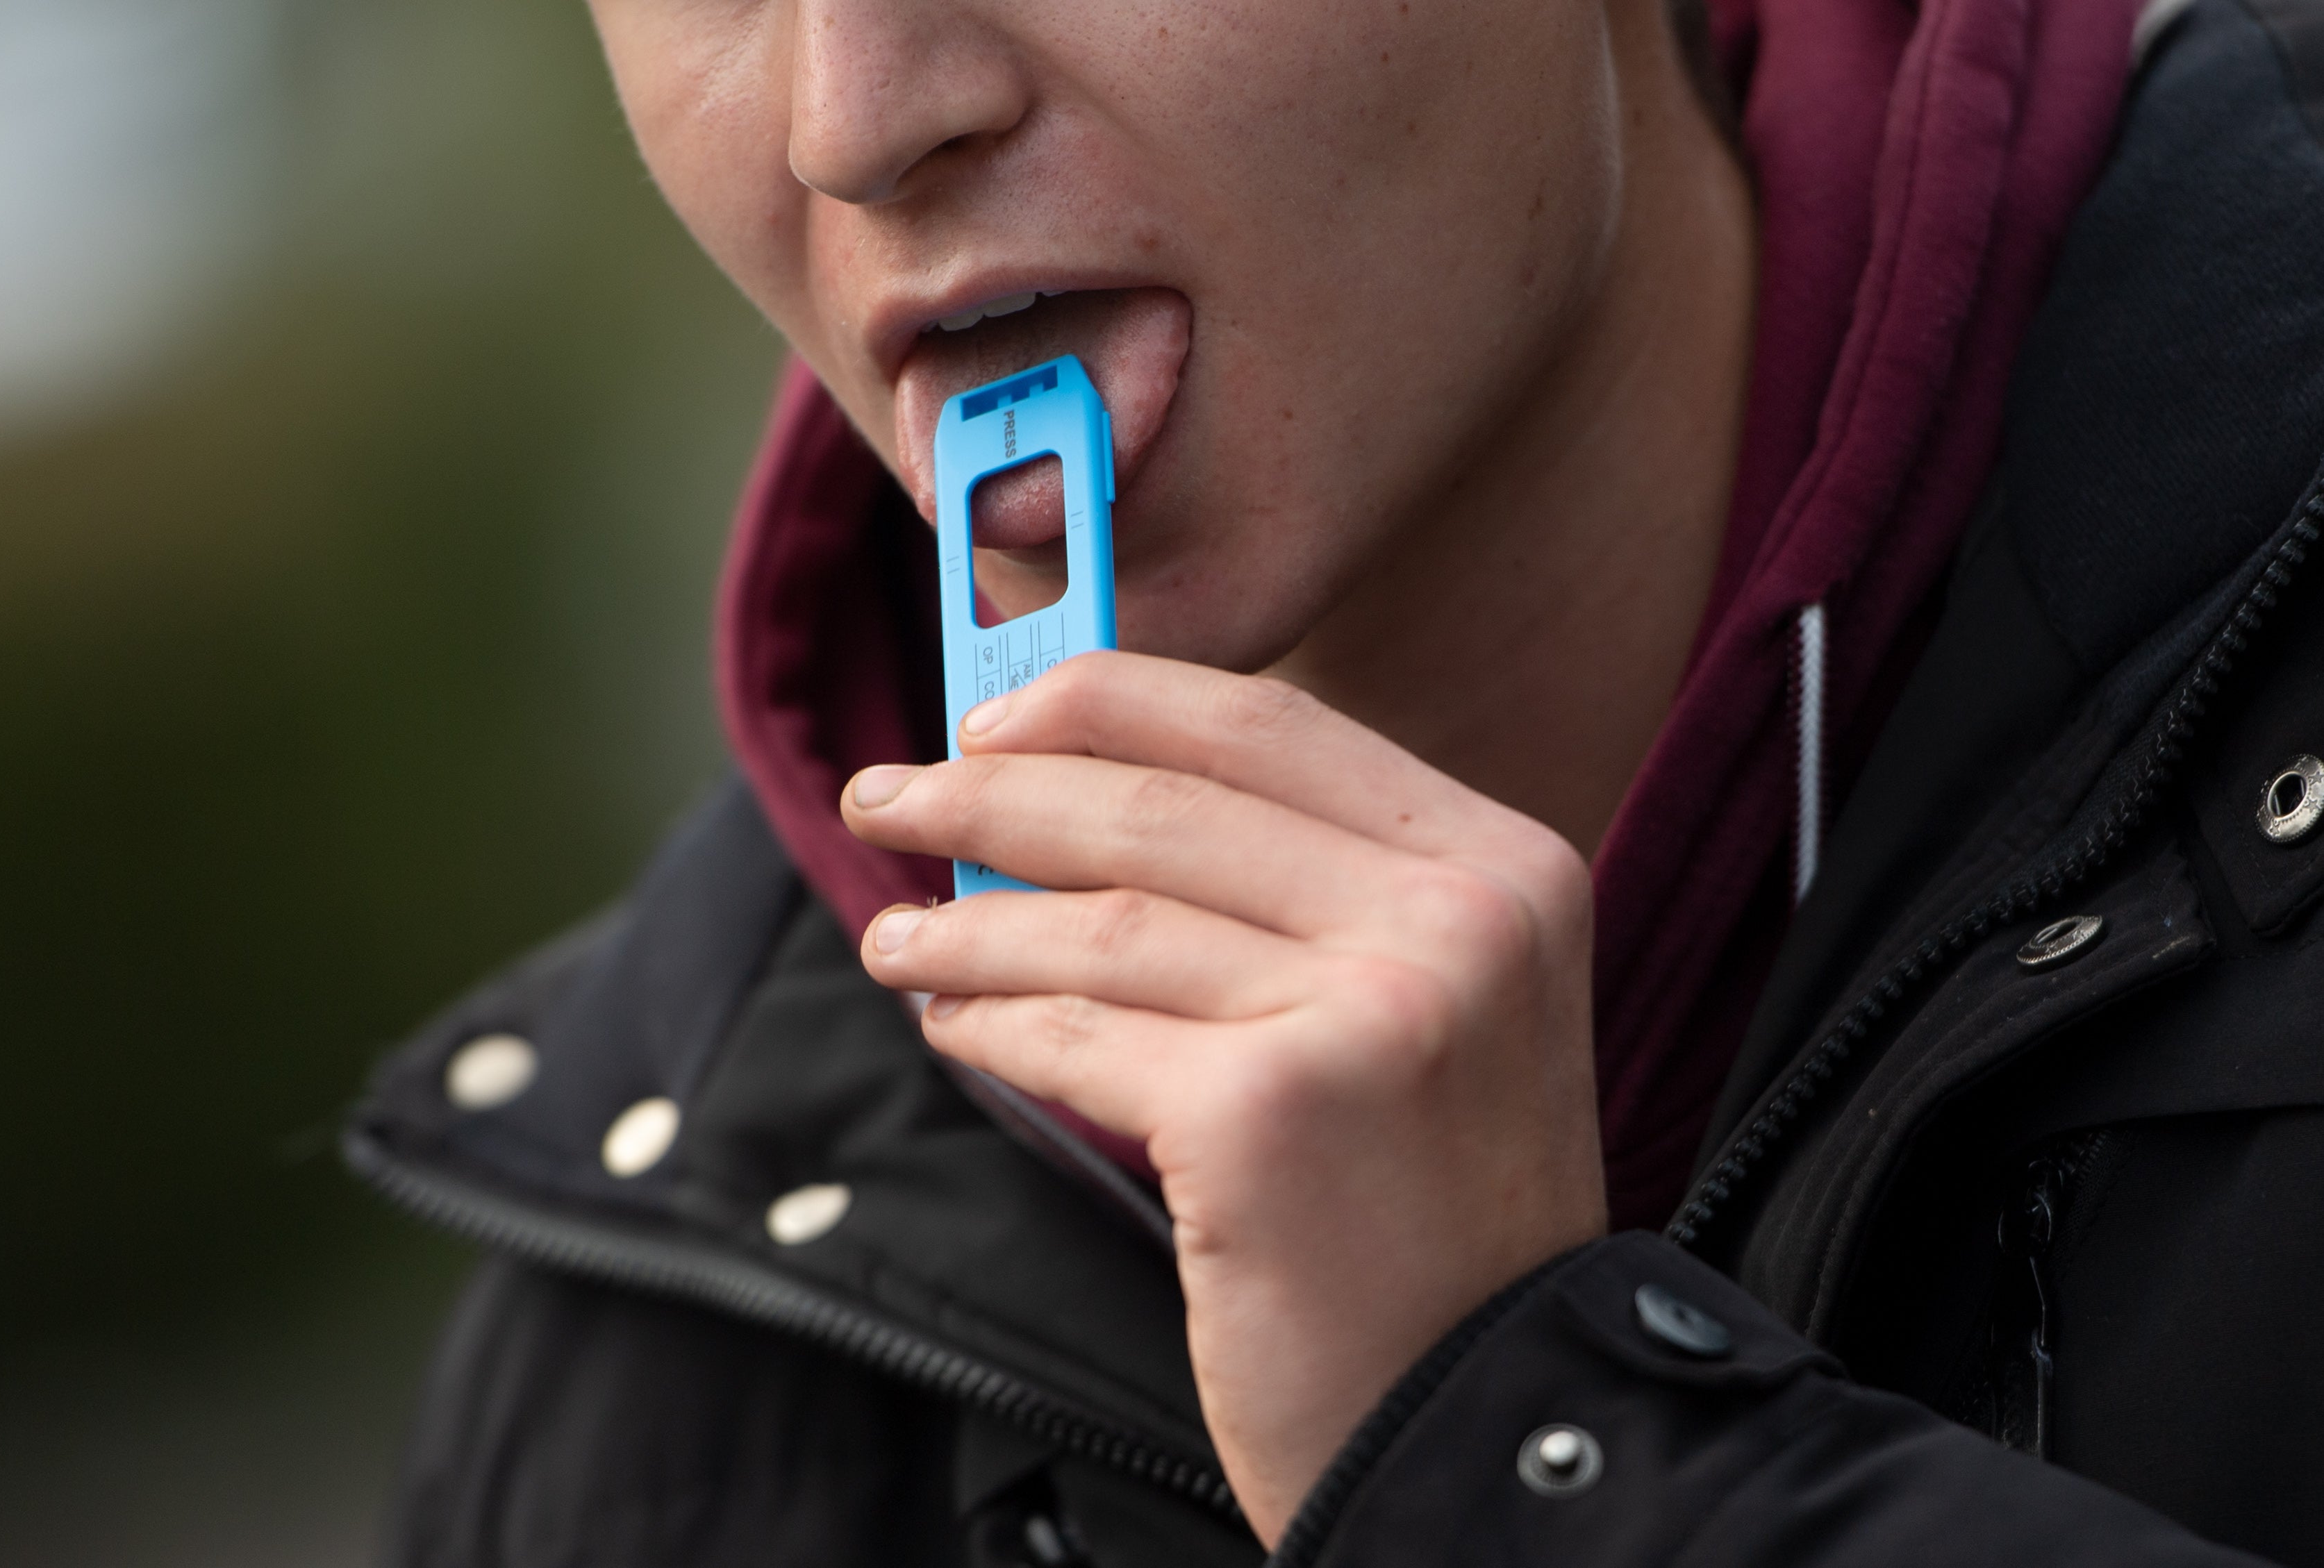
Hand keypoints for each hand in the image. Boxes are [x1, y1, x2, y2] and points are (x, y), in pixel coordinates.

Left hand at [842, 651, 1607, 1543]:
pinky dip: (992, 1020)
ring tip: (896, 936)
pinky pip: (1077, 1033)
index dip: (1112, 701)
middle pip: (1168, 805)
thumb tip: (1065, 800)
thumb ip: (1294, 895)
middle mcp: (1457, 919)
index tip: (998, 714)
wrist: (1484, 1421)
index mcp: (1505, 867)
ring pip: (1105, 920)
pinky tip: (951, 1019)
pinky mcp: (1268, 1112)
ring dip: (968, 922)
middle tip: (885, 796)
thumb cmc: (1427, 1219)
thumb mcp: (1416, 1015)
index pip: (1272, 725)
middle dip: (994, 790)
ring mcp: (1371, 1010)